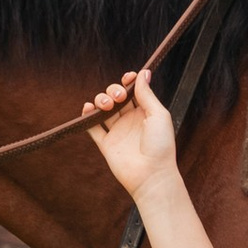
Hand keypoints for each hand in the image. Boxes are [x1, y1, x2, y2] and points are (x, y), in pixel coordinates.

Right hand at [82, 68, 179, 197]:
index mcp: (145, 112)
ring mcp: (117, 132)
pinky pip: (92, 127)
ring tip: (107, 105)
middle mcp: (130, 120)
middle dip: (113, 90)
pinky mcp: (105, 144)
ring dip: (101, 100)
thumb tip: (142, 72)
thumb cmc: (161, 145)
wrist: (152, 175)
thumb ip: (147, 94)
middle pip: (115, 96)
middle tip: (119, 98)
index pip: (132, 91)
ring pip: (102, 108)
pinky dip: (87, 116)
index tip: (128, 77)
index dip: (128, 82)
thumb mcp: (158, 115)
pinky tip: (88, 108)